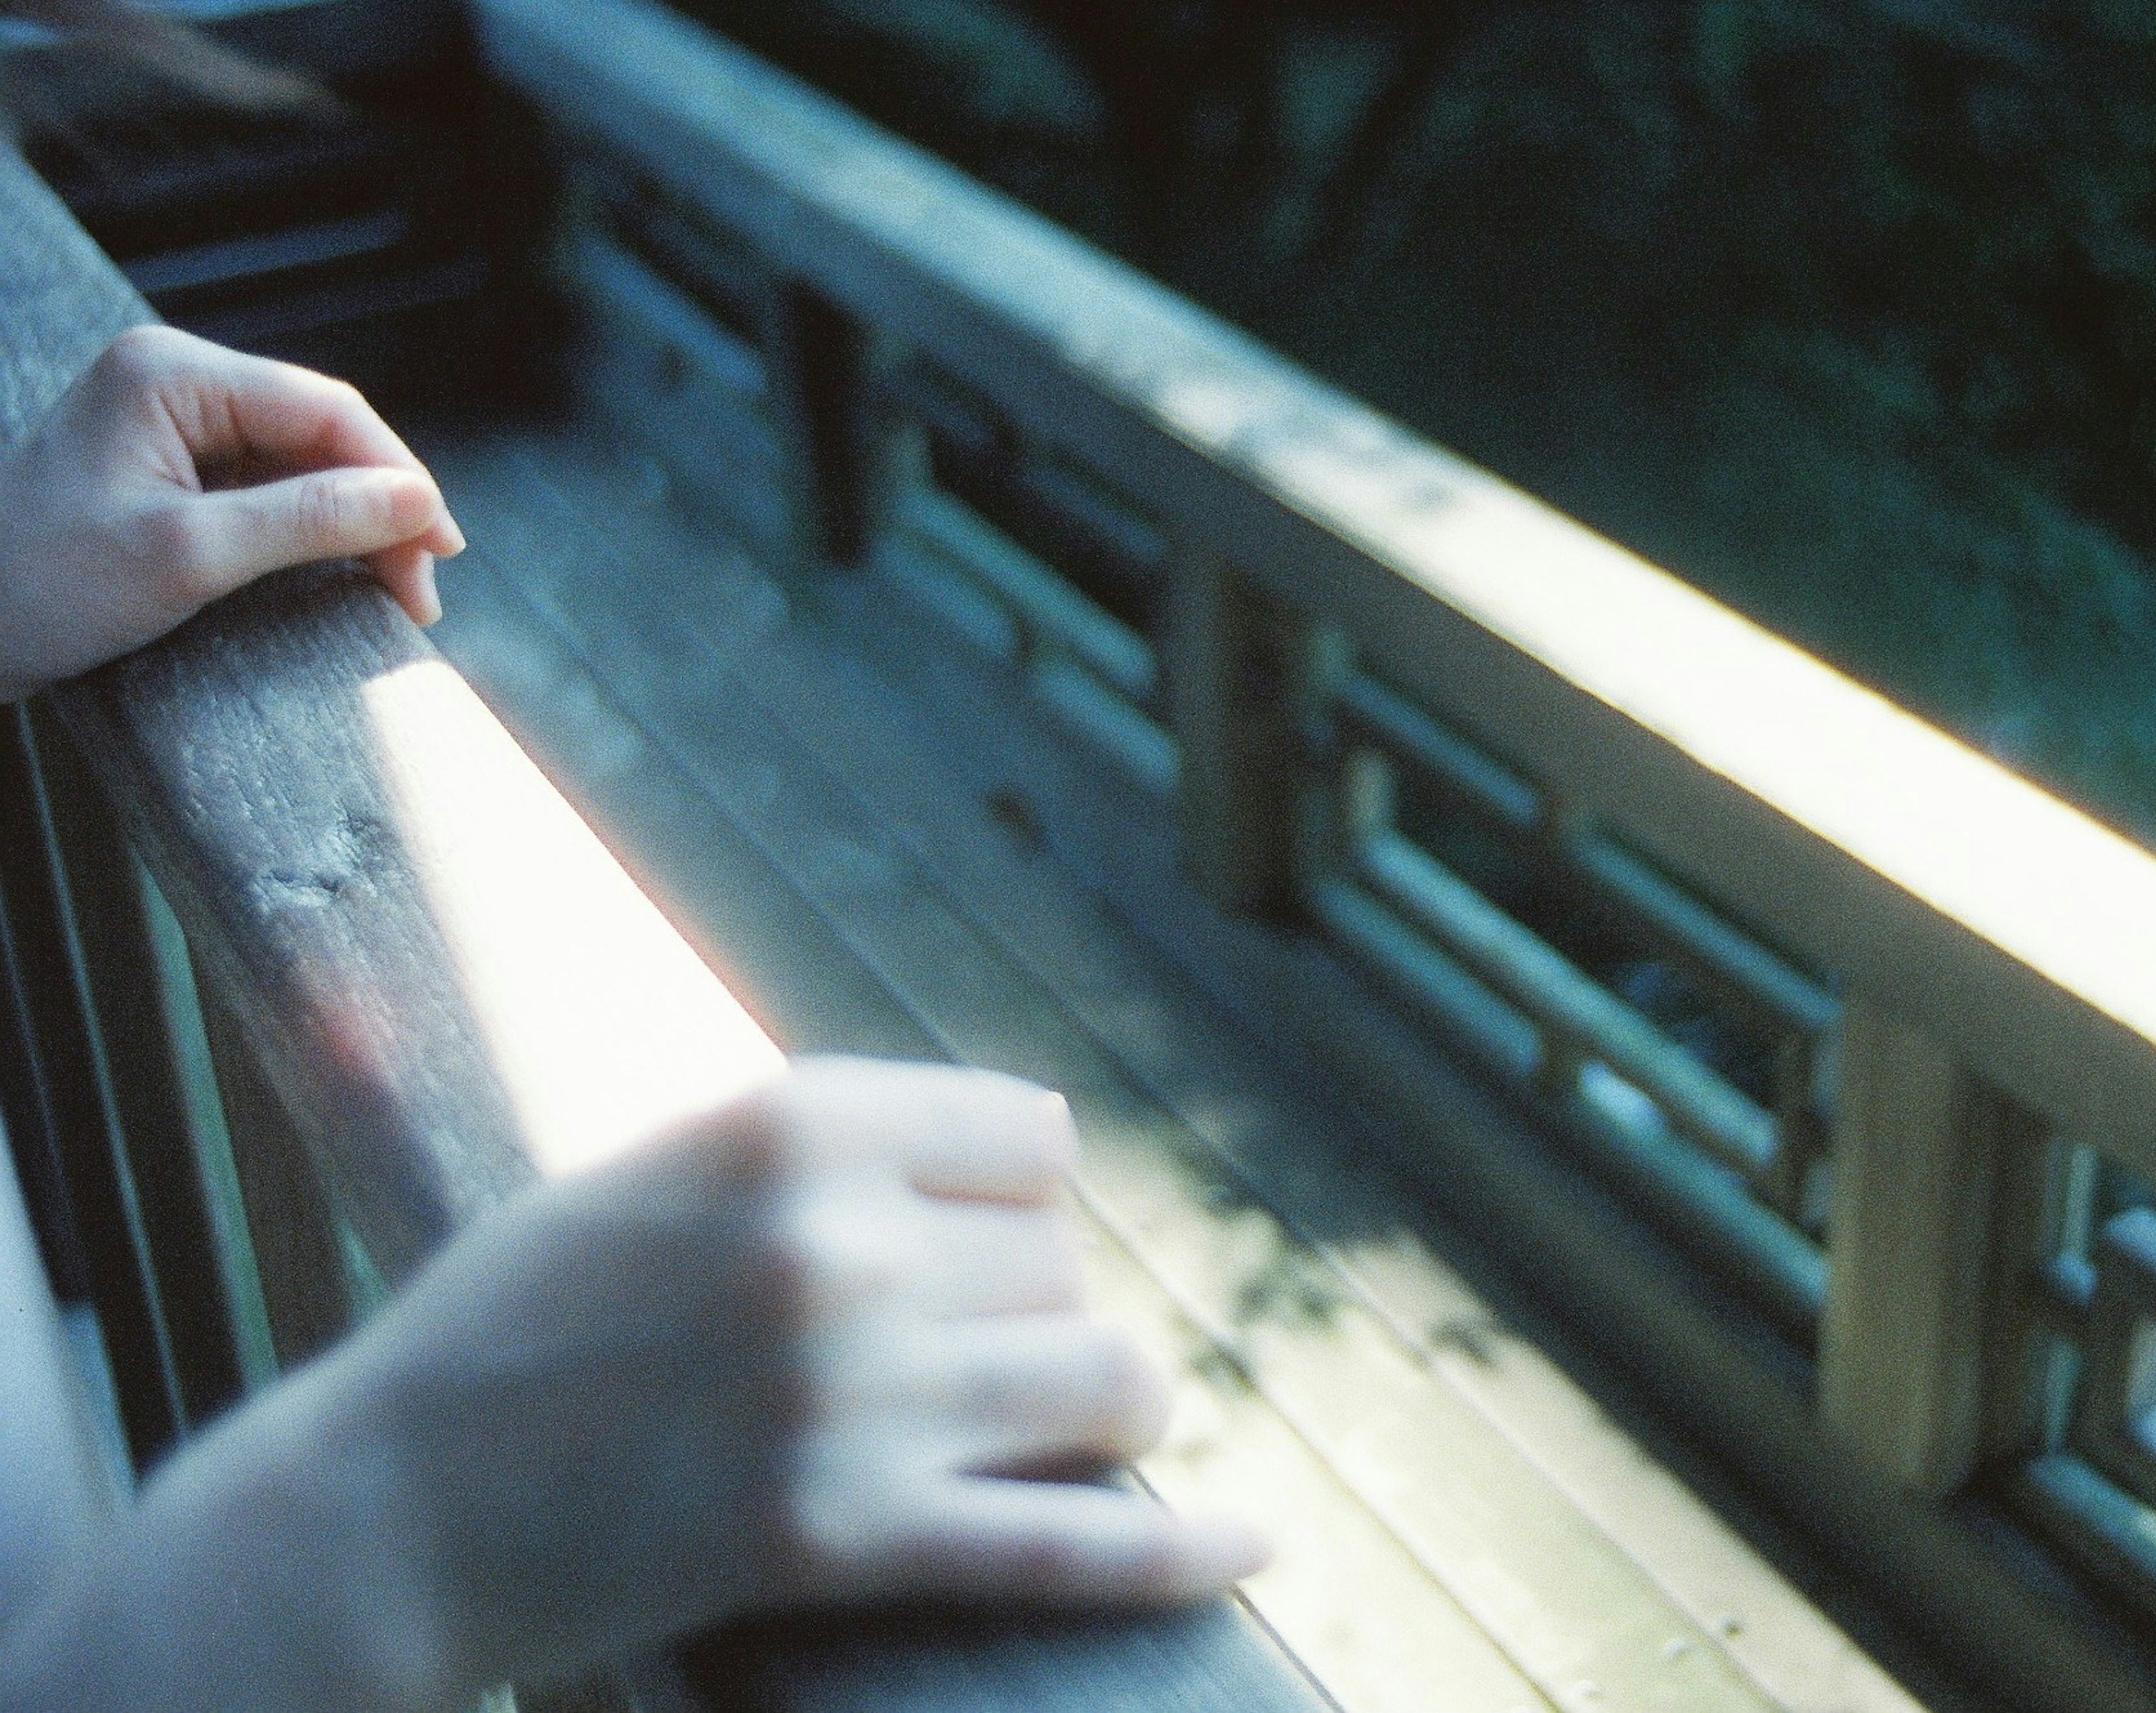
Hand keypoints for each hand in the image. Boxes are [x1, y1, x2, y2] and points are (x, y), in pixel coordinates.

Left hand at [0, 325, 462, 701]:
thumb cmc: (41, 587)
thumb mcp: (187, 556)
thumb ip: (310, 520)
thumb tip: (421, 503)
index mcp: (170, 372)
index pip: (324, 409)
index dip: (398, 475)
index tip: (442, 550)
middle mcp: (175, 378)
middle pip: (320, 432)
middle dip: (382, 506)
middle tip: (421, 589)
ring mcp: (171, 420)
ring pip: (303, 462)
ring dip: (355, 524)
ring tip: (395, 591)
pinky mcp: (170, 465)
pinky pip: (268, 486)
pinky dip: (313, 530)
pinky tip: (343, 571)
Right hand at [73, 1061, 1265, 1710]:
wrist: (385, 1507)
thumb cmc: (518, 1321)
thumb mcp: (671, 1168)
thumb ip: (829, 1153)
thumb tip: (1022, 1156)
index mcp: (799, 1123)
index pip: (1036, 1144)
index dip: (1016, 1202)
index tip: (975, 1247)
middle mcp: (843, 1244)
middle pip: (1063, 1269)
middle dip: (1025, 1315)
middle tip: (946, 1361)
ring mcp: (855, 1395)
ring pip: (1106, 1381)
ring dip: (1101, 1409)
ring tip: (1067, 1427)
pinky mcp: (847, 1538)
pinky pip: (1073, 1544)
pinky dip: (1182, 1548)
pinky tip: (1254, 1537)